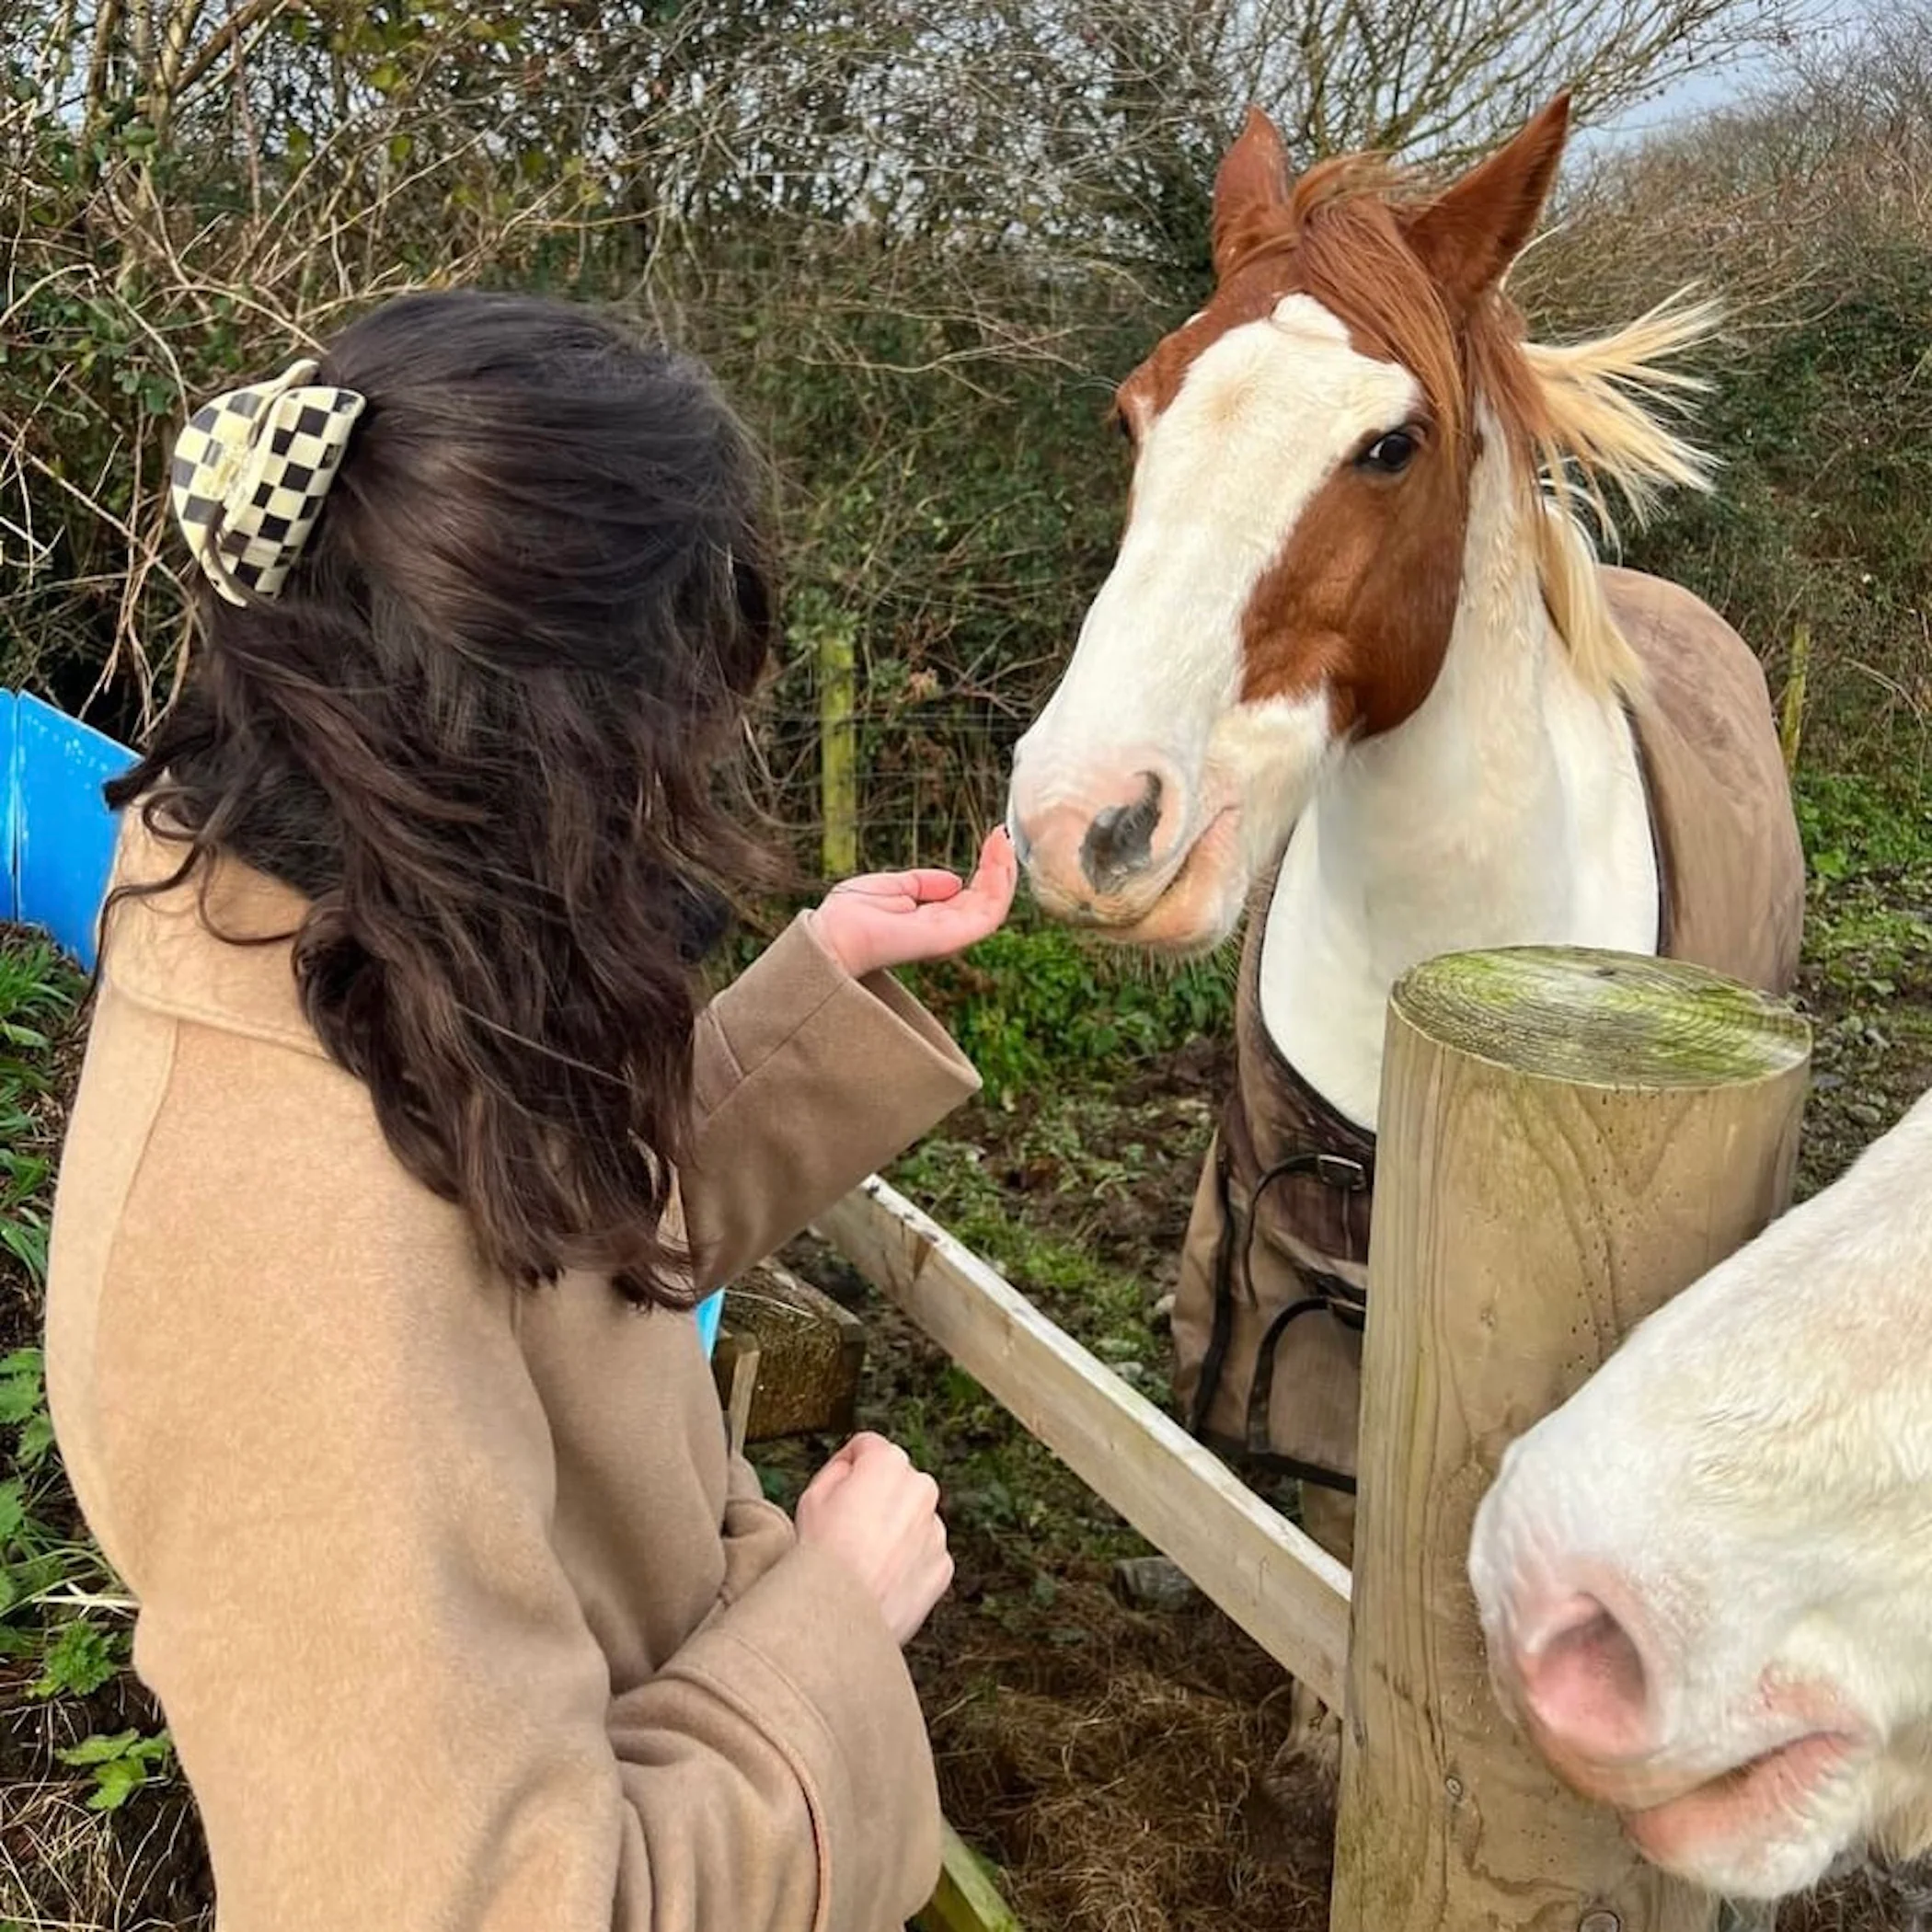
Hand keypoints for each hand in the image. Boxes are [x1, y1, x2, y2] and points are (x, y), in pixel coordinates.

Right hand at [794, 1432, 952, 1646]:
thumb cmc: (822, 1557)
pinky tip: (880, 1578)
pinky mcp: (942, 1565)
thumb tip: (851, 1469)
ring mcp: (935, 1529)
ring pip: (913, 1521)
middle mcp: (921, 1489)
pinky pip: (923, 1555)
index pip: (868, 1448)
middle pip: (896, 1484)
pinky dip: (907, 1564)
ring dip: (895, 1532)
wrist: (841, 1614)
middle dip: (876, 1499)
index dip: (846, 1466)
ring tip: (863, 1560)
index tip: (838, 1488)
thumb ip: (838, 1470)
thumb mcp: (811, 1495)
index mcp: (889, 1464)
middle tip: (847, 1528)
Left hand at [810, 827, 1016, 980]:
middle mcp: (945, 931)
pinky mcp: (951, 936)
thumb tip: (955, 881)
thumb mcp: (890, 887)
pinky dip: (999, 882)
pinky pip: (989, 912)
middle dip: (999, 866)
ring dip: (1003, 871)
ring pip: (995, 905)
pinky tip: (997, 854)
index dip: (985, 869)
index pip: (972, 898)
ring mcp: (950, 936)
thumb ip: (921, 883)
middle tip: (1001, 834)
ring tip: (1002, 840)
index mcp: (931, 922)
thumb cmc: (849, 916)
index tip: (992, 838)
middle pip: (988, 901)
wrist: (832, 934)